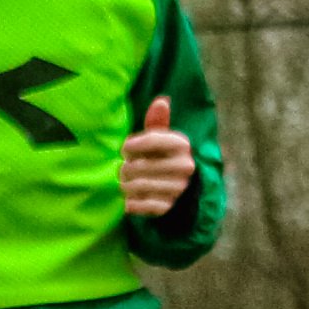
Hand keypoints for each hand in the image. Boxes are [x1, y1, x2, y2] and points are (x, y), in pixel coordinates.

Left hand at [118, 95, 196, 218]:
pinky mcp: (168, 207)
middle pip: (139, 166)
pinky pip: (140, 205)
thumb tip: (161, 101)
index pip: (150, 140)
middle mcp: (185, 166)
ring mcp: (178, 188)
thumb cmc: (160, 155)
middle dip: (125, 168)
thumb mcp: (160, 137)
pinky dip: (130, 202)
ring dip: (124, 185)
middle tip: (123, 168)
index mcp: (182, 144)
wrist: (177, 186)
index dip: (130, 145)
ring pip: (137, 186)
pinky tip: (130, 198)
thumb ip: (158, 121)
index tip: (125, 149)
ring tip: (124, 182)